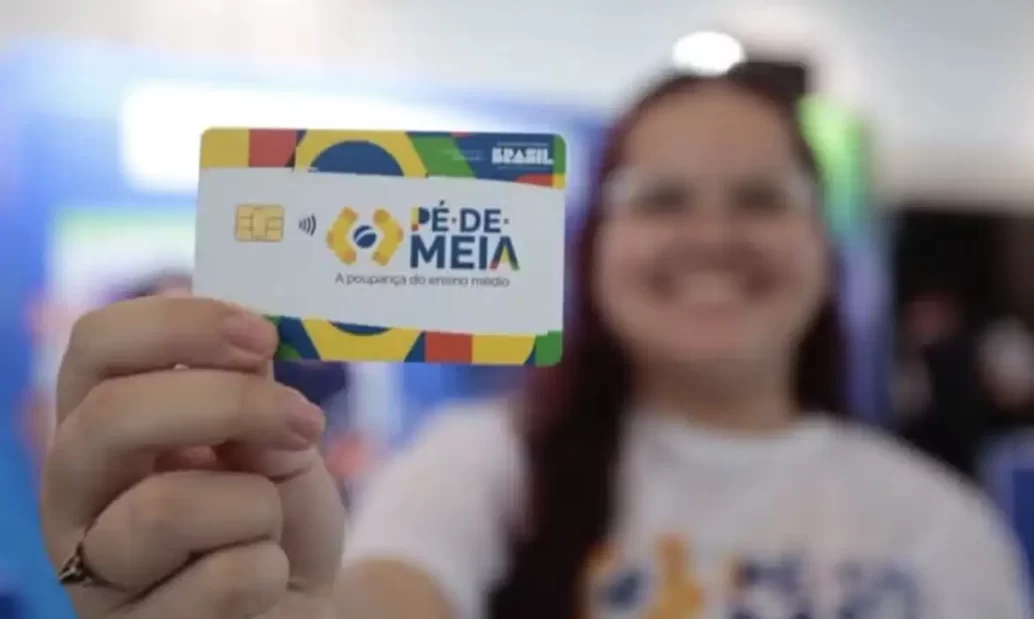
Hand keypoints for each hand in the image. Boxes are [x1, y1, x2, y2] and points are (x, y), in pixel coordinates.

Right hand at [40, 297, 344, 618]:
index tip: (261, 336)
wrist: (296, 606)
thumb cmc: (273, 517)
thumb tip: (252, 354)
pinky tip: (266, 583)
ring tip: (271, 525)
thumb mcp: (273, 443)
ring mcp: (94, 572)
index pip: (97, 344)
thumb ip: (255, 397)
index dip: (177, 325)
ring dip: (256, 506)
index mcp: (103, 426)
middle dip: (230, 403)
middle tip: (305, 420)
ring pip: (165, 508)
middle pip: (112, 415)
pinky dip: (271, 571)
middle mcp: (77, 494)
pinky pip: (223, 581)